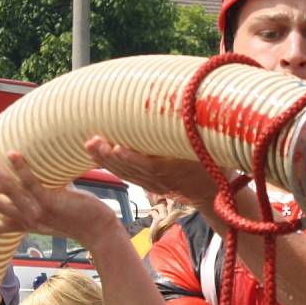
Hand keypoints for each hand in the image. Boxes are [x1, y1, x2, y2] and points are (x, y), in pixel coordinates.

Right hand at [0, 150, 118, 249]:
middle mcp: (27, 220)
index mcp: (26, 225)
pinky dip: (19, 166)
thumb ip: (41, 198)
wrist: (99, 230)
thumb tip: (38, 178)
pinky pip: (28, 182)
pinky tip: (13, 153)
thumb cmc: (80, 219)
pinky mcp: (49, 202)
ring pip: (5, 189)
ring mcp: (36, 211)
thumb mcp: (54, 212)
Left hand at [84, 136, 218, 205]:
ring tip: (90, 145)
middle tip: (92, 140)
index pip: (149, 166)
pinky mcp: (151, 185)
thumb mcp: (213, 152)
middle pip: (129, 169)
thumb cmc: (215, 169)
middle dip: (108, 156)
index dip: (131, 158)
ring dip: (105, 160)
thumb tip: (194, 109)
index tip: (116, 147)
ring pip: (125, 173)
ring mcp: (154, 184)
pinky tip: (101, 155)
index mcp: (175, 170)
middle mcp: (160, 180)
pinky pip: (128, 176)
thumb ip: (200, 136)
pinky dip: (113, 166)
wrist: (215, 195)